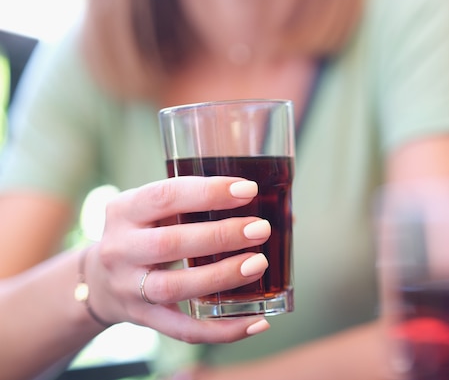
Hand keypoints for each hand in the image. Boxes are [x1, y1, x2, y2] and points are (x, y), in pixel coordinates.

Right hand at [83, 176, 271, 342]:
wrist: (98, 280)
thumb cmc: (143, 234)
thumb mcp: (153, 210)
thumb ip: (199, 203)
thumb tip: (279, 208)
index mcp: (124, 210)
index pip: (165, 196)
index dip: (208, 193)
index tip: (248, 190)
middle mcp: (120, 249)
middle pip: (170, 243)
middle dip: (220, 235)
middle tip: (261, 229)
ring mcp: (129, 287)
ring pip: (175, 287)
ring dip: (221, 277)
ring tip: (259, 264)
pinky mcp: (144, 319)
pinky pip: (184, 330)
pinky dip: (223, 330)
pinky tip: (257, 320)